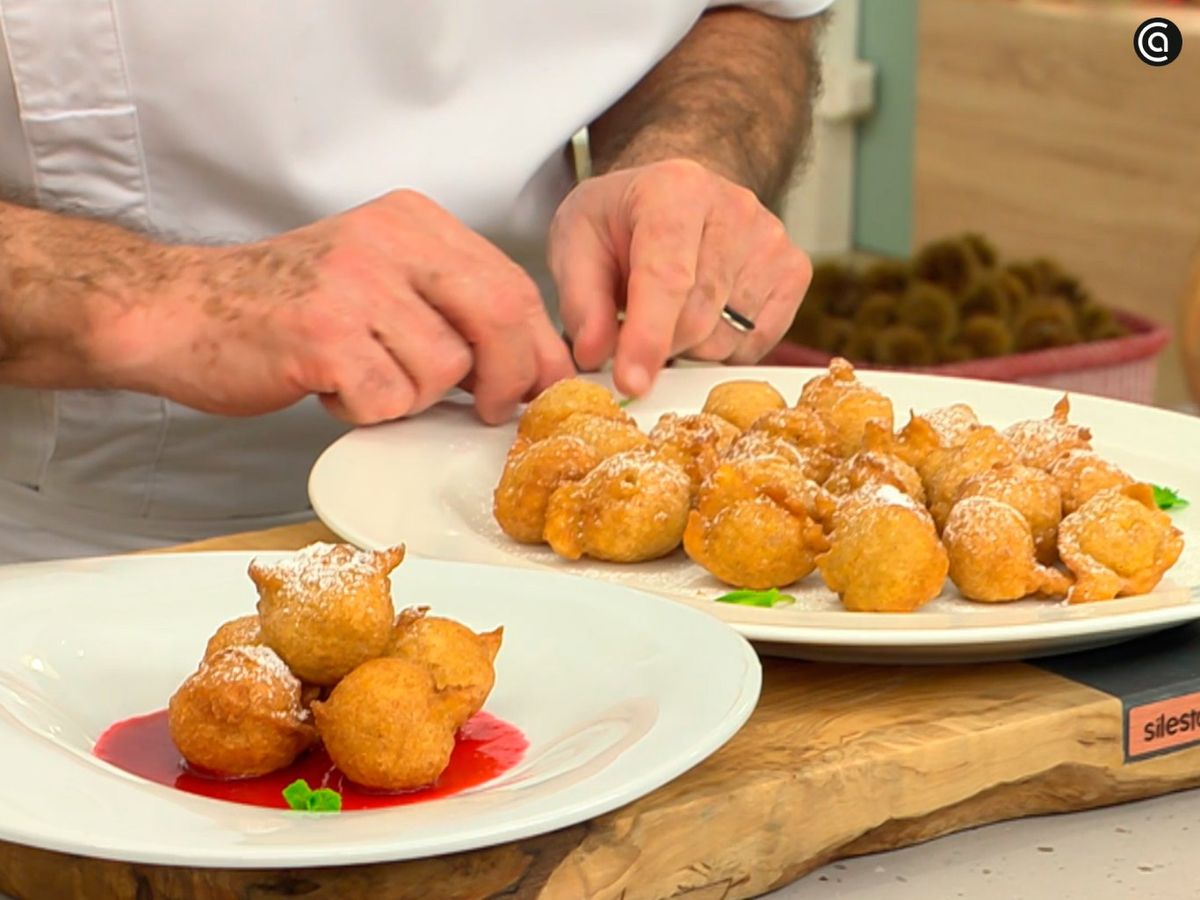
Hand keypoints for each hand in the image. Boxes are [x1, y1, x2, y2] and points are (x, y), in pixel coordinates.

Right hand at [105, 191, 574, 424]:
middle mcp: (389, 241)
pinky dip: (365, 410)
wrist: (181, 310)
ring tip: (362, 377)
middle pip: (499, 316)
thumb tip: (528, 366)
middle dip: (510, 379)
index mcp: (411, 220)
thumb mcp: (377, 277)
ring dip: (411, 396)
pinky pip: (389, 399)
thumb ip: (447, 306)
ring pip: (444, 369)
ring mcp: (355, 285)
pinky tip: (330, 387)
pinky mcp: (324, 336)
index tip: (547, 385)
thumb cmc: (284, 305)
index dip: (538, 345)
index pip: (510, 282)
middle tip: (490, 411)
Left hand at [548, 159, 811, 396]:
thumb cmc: (622, 221)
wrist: (673, 196)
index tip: (631, 382)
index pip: (666, 276)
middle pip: (698, 318)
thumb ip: (581, 301)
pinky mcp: (794, 271)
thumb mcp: (575, 244)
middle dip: (658, 344)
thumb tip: (594, 355)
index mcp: (674, 191)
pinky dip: (721, 347)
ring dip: (689, 346)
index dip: (648, 336)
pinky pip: (754, 344)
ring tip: (671, 309)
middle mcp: (733, 209)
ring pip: (725, 339)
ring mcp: (771, 240)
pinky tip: (704, 314)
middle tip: (634, 327)